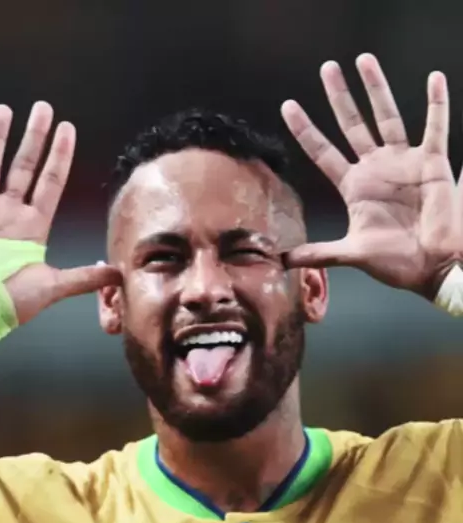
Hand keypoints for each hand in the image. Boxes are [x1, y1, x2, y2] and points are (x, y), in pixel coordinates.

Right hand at [0, 102, 120, 322]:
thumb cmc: (9, 301)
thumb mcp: (52, 287)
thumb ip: (85, 278)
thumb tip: (119, 273)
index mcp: (31, 227)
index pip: (50, 182)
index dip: (60, 156)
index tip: (68, 131)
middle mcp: (9, 213)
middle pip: (24, 166)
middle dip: (35, 137)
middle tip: (44, 108)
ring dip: (0, 136)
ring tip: (7, 109)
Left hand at [281, 54, 460, 295]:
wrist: (432, 266)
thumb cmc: (395, 262)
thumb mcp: (352, 254)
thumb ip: (319, 252)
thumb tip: (282, 261)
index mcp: (354, 187)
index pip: (323, 152)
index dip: (306, 130)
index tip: (288, 106)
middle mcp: (375, 169)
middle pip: (352, 125)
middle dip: (339, 97)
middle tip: (327, 68)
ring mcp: (403, 163)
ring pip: (387, 117)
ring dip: (377, 89)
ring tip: (364, 60)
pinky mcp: (431, 164)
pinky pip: (435, 128)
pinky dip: (436, 104)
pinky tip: (435, 79)